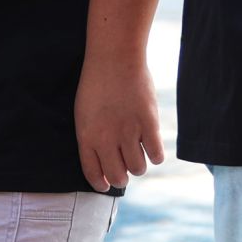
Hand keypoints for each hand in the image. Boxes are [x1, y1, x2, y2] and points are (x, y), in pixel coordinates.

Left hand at [73, 57, 164, 191]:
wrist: (114, 58)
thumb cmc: (96, 84)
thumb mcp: (84, 112)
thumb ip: (92, 138)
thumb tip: (104, 162)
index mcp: (87, 136)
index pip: (93, 174)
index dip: (101, 183)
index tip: (106, 184)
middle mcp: (106, 139)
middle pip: (118, 176)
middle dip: (121, 177)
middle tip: (124, 169)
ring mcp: (128, 132)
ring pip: (138, 169)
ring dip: (138, 164)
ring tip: (136, 151)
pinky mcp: (148, 125)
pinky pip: (156, 156)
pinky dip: (155, 154)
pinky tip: (150, 144)